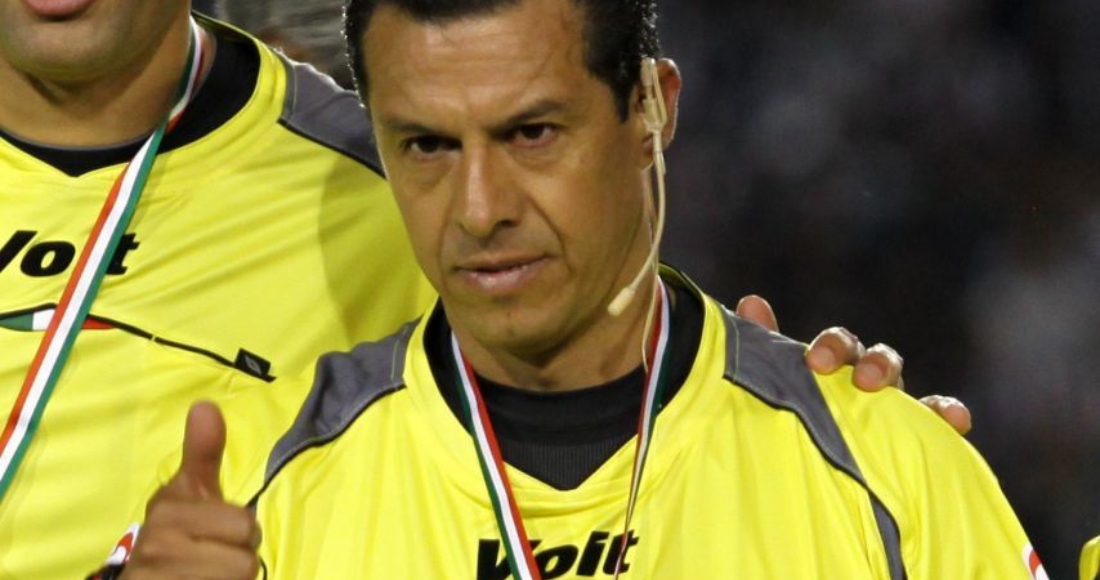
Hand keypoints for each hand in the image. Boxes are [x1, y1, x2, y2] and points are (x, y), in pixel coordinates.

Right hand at [122, 402, 259, 578]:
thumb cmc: (173, 538)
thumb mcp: (188, 494)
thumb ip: (202, 453)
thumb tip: (204, 404)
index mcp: (168, 513)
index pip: (245, 525)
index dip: (241, 534)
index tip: (216, 535)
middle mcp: (157, 547)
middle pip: (245, 561)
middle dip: (236, 563)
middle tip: (213, 562)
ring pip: (238, 579)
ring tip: (205, 578)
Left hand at [735, 295, 971, 434]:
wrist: (811, 477)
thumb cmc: (795, 419)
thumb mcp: (778, 385)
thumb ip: (765, 347)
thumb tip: (752, 301)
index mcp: (838, 368)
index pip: (842, 345)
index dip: (834, 346)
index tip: (816, 362)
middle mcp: (870, 383)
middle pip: (881, 359)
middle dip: (875, 364)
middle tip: (862, 382)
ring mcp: (897, 408)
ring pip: (909, 387)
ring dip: (908, 388)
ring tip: (898, 397)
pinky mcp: (920, 437)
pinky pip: (939, 422)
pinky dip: (949, 414)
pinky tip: (956, 420)